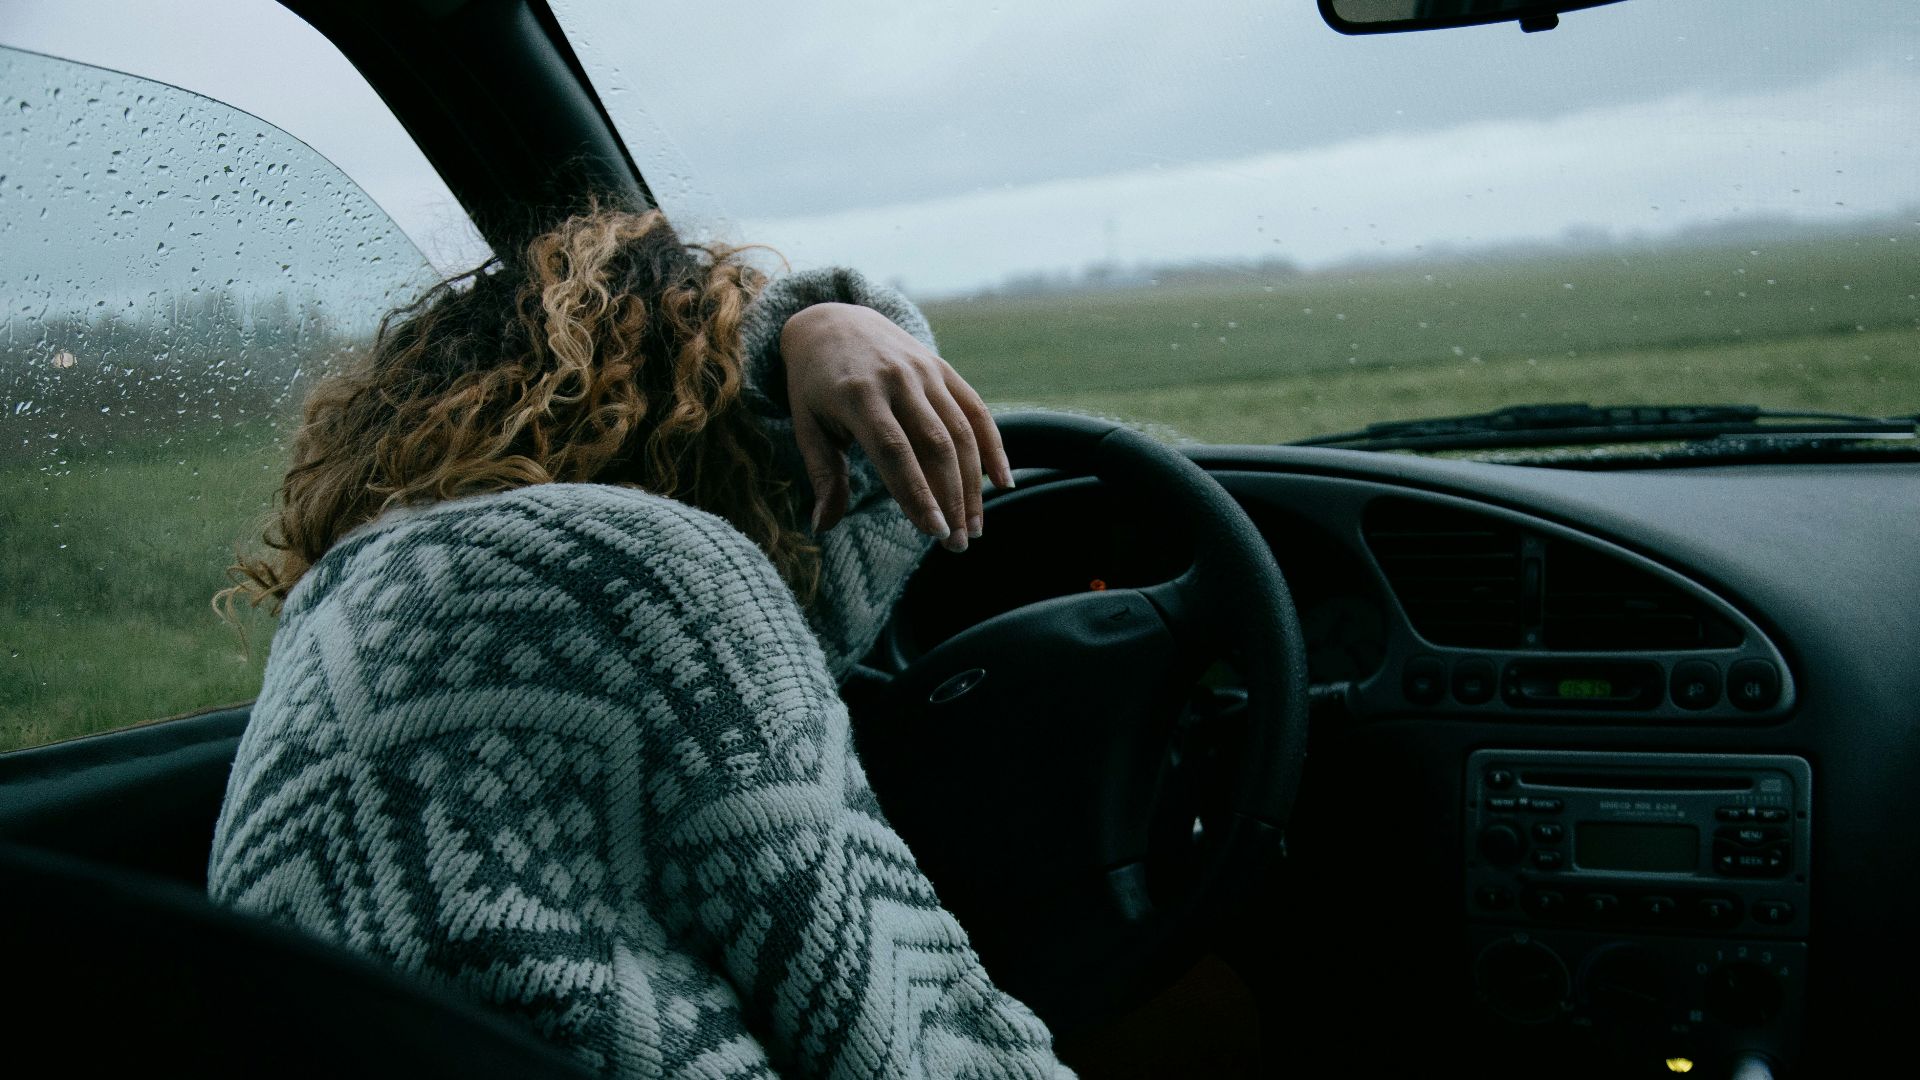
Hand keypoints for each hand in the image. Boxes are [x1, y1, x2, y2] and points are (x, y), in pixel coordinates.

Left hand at [779, 302, 1014, 551]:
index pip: (894, 452)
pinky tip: (1002, 482)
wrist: (832, 320)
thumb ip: (823, 475)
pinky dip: (993, 446)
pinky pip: (976, 409)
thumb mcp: (807, 426)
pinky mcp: (942, 368)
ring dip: (973, 484)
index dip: (917, 493)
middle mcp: (896, 380)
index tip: (934, 532)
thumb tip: (823, 527)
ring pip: (960, 432)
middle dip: (952, 499)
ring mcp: (924, 371)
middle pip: (935, 445)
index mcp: (857, 395)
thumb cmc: (814, 385)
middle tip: (958, 544)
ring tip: (975, 528)